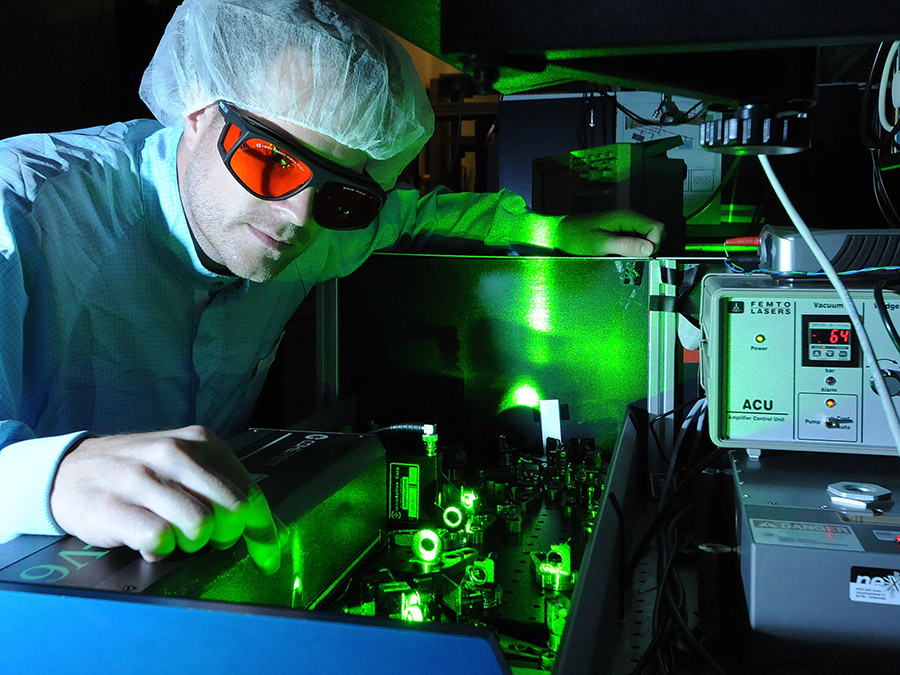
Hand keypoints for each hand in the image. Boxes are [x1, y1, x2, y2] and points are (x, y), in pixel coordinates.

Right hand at [49, 425, 280, 573]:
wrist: (68, 470)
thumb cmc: (138, 473)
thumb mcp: (183, 466)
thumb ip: (222, 489)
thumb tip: (268, 532)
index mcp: (200, 441)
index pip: (249, 491)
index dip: (263, 531)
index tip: (269, 557)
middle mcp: (174, 453)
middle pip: (232, 510)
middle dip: (227, 536)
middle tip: (209, 540)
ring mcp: (143, 478)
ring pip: (200, 527)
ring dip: (191, 543)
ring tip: (173, 534)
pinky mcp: (115, 506)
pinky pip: (160, 541)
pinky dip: (159, 550)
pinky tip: (148, 540)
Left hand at [553, 209, 663, 256]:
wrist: (559, 235)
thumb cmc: (575, 237)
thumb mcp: (600, 243)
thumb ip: (625, 245)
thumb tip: (649, 249)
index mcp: (625, 217)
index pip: (657, 227)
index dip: (655, 243)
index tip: (643, 255)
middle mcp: (627, 219)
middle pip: (654, 233)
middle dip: (650, 248)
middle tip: (635, 258)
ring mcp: (623, 227)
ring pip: (645, 239)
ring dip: (641, 251)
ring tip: (625, 258)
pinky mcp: (618, 234)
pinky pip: (634, 242)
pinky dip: (632, 251)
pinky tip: (621, 256)